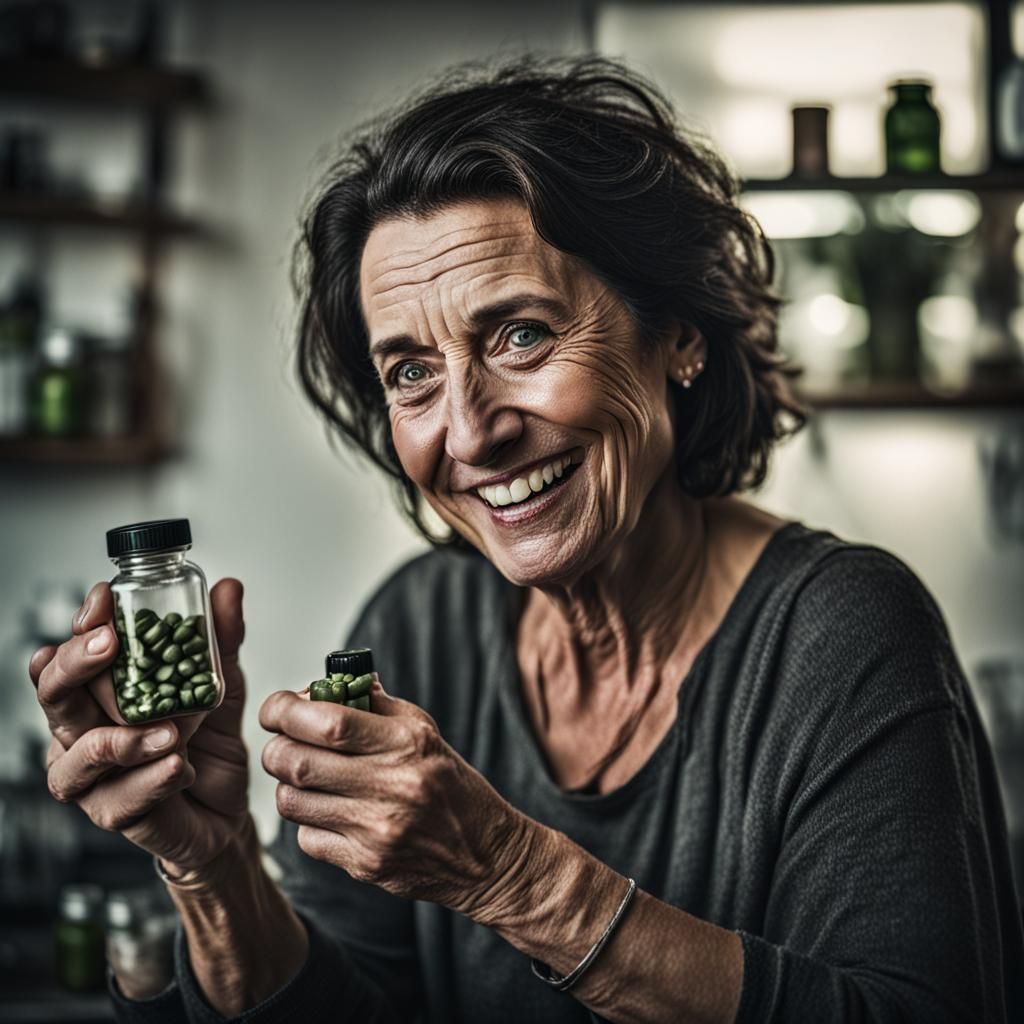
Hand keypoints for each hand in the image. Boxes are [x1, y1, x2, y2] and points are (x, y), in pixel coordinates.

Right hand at [30, 579, 250, 871]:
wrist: (228, 805)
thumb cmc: (208, 740)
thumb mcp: (221, 681)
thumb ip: (221, 639)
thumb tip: (226, 589)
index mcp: (100, 692)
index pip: (72, 653)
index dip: (82, 626)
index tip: (103, 602)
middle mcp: (84, 730)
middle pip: (56, 695)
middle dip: (76, 665)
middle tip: (109, 645)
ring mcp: (93, 776)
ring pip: (80, 754)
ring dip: (120, 738)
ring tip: (169, 732)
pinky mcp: (115, 814)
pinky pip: (120, 799)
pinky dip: (150, 781)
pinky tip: (176, 768)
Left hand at [260, 682, 540, 919]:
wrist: (484, 855)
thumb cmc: (450, 784)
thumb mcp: (424, 732)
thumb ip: (375, 706)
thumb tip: (321, 688)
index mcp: (407, 743)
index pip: (327, 722)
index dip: (287, 710)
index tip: (277, 708)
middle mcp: (392, 785)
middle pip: (297, 762)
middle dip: (276, 748)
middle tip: (282, 742)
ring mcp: (377, 829)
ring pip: (292, 801)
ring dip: (288, 785)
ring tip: (307, 777)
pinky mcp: (365, 864)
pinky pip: (307, 838)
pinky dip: (308, 821)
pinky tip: (331, 811)